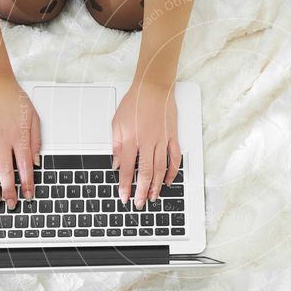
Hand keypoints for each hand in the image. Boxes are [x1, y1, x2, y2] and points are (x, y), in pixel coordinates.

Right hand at [0, 75, 41, 207]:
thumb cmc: (14, 99)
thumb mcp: (33, 117)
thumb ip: (35, 141)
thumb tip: (36, 162)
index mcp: (19, 136)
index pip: (25, 166)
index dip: (27, 183)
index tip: (28, 195)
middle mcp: (2, 139)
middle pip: (6, 171)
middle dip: (9, 191)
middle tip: (11, 204)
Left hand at [111, 80, 180, 208]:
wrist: (153, 87)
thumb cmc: (135, 102)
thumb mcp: (117, 122)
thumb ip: (116, 145)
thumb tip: (117, 164)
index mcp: (131, 139)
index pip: (128, 168)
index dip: (125, 185)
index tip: (124, 197)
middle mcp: (147, 142)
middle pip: (145, 172)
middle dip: (141, 191)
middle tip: (139, 204)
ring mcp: (162, 140)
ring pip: (160, 168)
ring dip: (156, 185)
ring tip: (152, 197)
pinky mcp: (172, 136)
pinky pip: (174, 157)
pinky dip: (172, 171)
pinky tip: (169, 181)